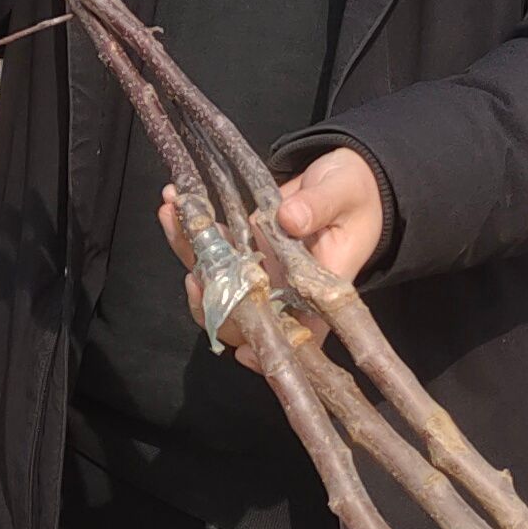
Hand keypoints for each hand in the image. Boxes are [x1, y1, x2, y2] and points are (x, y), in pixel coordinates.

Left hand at [160, 146, 388, 357]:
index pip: (296, 336)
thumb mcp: (343, 194)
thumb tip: (288, 219)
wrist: (342, 177)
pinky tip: (172, 202)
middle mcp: (283, 291)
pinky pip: (209, 250)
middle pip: (243, 317)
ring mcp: (258, 273)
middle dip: (212, 302)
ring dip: (189, 255)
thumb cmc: (354, 194)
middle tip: (195, 274)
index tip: (244, 350)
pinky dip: (187, 231)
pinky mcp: (240, 250)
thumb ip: (318, 206)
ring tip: (174, 216)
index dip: (269, 351)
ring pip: (216, 284)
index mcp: (318, 290)